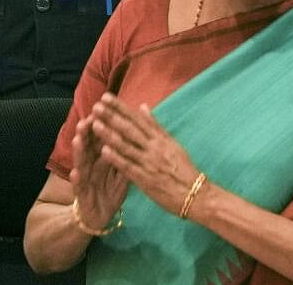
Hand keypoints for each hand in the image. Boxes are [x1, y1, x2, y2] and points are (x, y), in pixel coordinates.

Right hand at [69, 108, 128, 231]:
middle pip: (88, 145)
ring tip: (77, 139)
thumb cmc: (110, 191)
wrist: (101, 216)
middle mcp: (90, 164)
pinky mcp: (81, 193)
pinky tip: (74, 173)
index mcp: (101, 157)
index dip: (102, 124)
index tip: (105, 111)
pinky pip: (78, 186)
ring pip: (80, 161)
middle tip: (88, 119)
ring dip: (78, 151)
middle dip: (87, 132)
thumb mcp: (121, 173)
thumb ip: (125, 155)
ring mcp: (84, 178)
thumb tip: (136, 136)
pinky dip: (76, 180)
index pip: (100, 137)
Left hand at [91, 92, 199, 217]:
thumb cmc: (183, 169)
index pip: (137, 119)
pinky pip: (129, 167)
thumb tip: (143, 106)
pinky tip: (104, 151)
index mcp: (160, 138)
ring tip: (95, 124)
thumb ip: (155, 126)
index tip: (106, 97)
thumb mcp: (172, 144)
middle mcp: (154, 148)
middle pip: (130, 129)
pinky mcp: (146, 180)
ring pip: (127, 146)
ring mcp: (149, 163)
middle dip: (112, 117)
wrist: (196, 195)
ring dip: (110, 135)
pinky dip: (117, 158)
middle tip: (96, 106)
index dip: (120, 108)